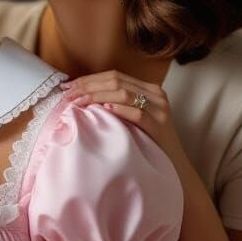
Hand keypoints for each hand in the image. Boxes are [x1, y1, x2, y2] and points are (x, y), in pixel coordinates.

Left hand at [61, 70, 187, 169]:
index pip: (115, 75)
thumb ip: (117, 104)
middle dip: (89, 86)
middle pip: (117, 82)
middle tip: (68, 94)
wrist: (173, 164)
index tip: (68, 86)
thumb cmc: (148, 141)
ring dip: (97, 96)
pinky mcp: (160, 125)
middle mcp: (156, 94)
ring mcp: (160, 109)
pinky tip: (105, 110)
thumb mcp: (133, 117)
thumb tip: (82, 97)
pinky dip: (119, 110)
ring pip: (124, 94)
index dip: (89, 78)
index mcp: (149, 88)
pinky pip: (137, 113)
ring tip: (79, 102)